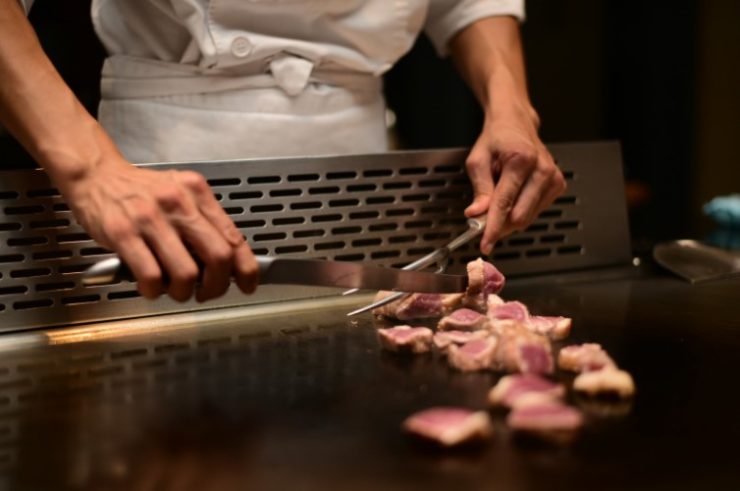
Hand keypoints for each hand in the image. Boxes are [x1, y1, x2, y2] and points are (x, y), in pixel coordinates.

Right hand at [65, 157, 258, 301]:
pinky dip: (154, 291)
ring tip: (175, 289)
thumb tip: (229, 260)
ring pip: (186, 273)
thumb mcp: (181, 194)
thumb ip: (204, 222)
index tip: (248, 284)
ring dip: (183, 292)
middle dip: (217, 285)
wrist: (97, 175)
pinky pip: (151, 276)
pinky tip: (151, 287)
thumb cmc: (141, 191)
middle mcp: (178, 203)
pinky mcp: (123, 233)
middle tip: (206, 292)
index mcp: (198, 193)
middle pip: (218, 256)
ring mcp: (151, 218)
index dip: (246, 269)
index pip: (234, 237)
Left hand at [464, 105, 565, 254]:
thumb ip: (480, 190)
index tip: (486, 244)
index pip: (505, 203)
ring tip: (499, 196)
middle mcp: (542, 170)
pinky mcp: (558, 185)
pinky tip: (514, 195)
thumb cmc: (497, 138)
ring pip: (527, 218)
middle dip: (499, 224)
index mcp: (521, 160)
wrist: (516, 123)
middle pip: (519, 216)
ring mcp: (553, 178)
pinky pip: (535, 212)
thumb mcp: (478, 160)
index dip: (493, 227)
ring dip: (509, 218)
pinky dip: (520, 211)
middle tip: (482, 220)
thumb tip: (477, 214)